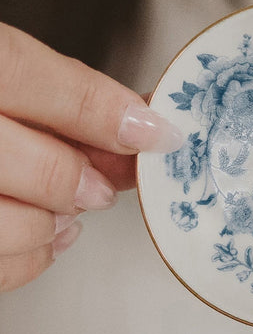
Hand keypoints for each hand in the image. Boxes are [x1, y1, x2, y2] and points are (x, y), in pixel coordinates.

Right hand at [0, 22, 182, 291]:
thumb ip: (56, 90)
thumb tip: (137, 122)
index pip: (24, 74)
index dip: (102, 109)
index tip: (156, 133)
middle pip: (35, 166)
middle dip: (80, 180)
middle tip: (101, 183)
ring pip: (13, 227)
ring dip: (53, 224)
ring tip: (62, 209)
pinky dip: (30, 259)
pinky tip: (40, 234)